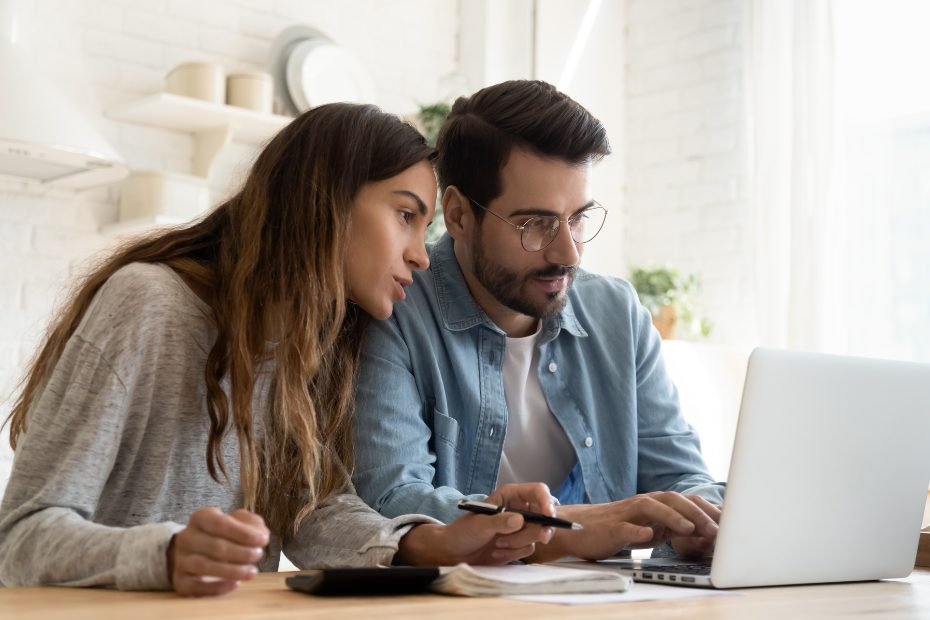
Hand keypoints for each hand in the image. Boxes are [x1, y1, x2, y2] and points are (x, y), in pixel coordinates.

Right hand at [167, 507, 269, 596]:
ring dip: (232, 570)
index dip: (243, 533)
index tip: (263, 540)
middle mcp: (187, 538)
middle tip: (259, 555)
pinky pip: (197, 586)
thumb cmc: (222, 535)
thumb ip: (252, 524)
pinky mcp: (180, 581)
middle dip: (241, 552)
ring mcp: (181, 560)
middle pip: (214, 546)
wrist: (194, 553)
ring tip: (252, 572)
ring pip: (204, 566)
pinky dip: (218, 587)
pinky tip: (235, 584)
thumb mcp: (238, 522)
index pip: (220, 523)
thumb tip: (260, 534)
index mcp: (201, 518)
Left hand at [394, 483, 555, 564]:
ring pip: (537, 534)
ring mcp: (521, 528)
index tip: (549, 515)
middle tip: (543, 538)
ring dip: (518, 543)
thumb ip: (500, 522)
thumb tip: (520, 520)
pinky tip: (498, 552)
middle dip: (540, 528)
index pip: (537, 491)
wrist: (455, 553)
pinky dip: (514, 553)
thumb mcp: (480, 525)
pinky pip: (529, 549)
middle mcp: (519, 509)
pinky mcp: (520, 544)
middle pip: (544, 515)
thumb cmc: (463, 532)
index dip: (547, 501)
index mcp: (510, 496)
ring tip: (497, 544)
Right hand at [529, 492, 719, 562]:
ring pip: (651, 507)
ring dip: (673, 517)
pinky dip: (637, 531)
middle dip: (697, 513)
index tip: (730, 525)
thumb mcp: (651, 529)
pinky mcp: (611, 528)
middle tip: (716, 529)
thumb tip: (705, 535)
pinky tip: (648, 536)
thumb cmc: (618, 529)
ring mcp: (627, 514)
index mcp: (655, 504)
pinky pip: (625, 527)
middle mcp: (643, 504)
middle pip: (673, 499)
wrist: (579, 529)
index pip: (686, 501)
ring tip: (690, 529)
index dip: (708, 510)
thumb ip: (673, 528)